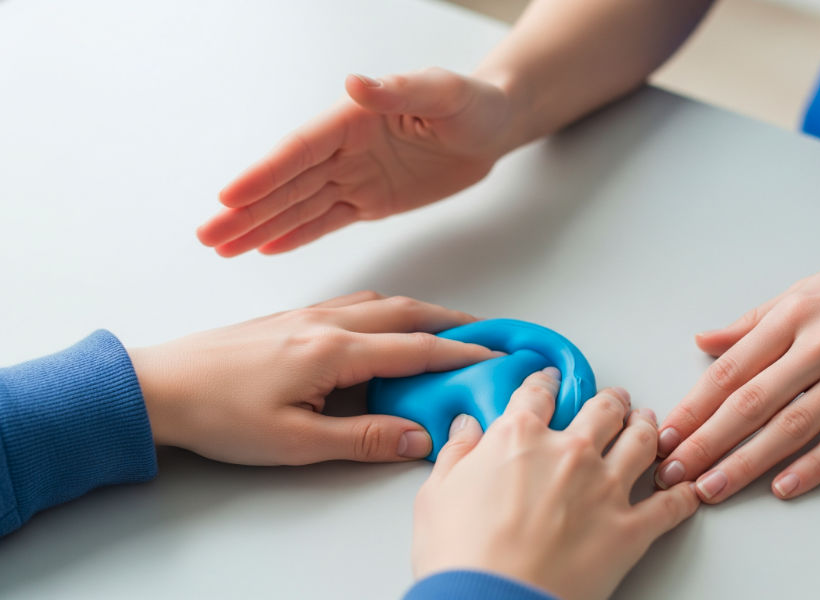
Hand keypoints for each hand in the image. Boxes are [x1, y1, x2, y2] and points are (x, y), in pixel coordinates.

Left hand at [128, 291, 500, 463]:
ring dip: (418, 310)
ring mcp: (305, 315)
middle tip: (485, 330)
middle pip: (404, 312)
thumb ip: (364, 436)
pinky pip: (351, 302)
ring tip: (443, 325)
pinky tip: (380, 322)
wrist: (158, 387)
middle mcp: (325, 323)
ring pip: (378, 301)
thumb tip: (419, 436)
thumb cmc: (219, 415)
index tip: (494, 354)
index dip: (460, 353)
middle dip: (450, 321)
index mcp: (333, 351)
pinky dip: (383, 307)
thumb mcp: (296, 442)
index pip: (414, 349)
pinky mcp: (288, 318)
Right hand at [196, 68, 512, 256]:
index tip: (230, 197)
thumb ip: (400, 91)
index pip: (300, 151)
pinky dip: (297, 235)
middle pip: (288, 184)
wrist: (494, 127)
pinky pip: (327, 220)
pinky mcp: (370, 200)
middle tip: (207, 235)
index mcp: (353, 120)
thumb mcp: (442, 92)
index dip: (265, 175)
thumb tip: (357, 83)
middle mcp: (345, 149)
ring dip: (261, 227)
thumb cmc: (473, 102)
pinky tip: (266, 247)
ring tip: (223, 248)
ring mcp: (355, 176)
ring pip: (300, 207)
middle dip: (248, 211)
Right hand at [413, 369, 699, 599]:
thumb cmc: (461, 555)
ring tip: (647, 422)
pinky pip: (670, 505)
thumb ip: (456, 454)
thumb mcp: (436, 495)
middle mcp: (570, 452)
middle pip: (602, 410)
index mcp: (520, 437)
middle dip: (610, 400)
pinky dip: (682, 494)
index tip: (549, 380)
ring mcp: (605, 489)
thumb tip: (465, 428)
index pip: (538, 394)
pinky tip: (686, 487)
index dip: (545, 383)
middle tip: (612, 399)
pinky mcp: (630, 530)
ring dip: (647, 427)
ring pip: (641, 441)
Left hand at [655, 222, 819, 500]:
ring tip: (714, 487)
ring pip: (793, 425)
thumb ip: (752, 322)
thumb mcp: (806, 289)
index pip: (731, 370)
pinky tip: (783, 486)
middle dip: (707, 442)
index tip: (667, 435)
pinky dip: (814, 466)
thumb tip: (704, 341)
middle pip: (752, 402)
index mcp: (794, 314)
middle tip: (675, 472)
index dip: (694, 407)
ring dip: (748, 462)